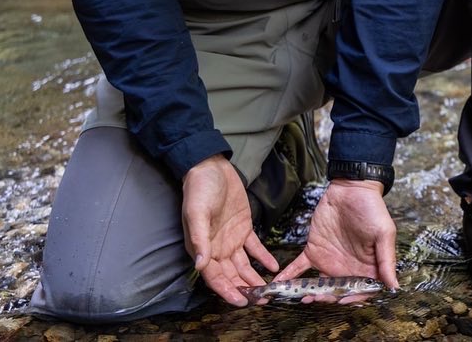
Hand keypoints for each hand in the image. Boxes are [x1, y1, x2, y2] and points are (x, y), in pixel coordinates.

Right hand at [181, 154, 278, 305]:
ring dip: (255, 278)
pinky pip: (255, 248)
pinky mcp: (243, 229)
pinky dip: (263, 258)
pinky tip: (274, 267)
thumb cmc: (199, 190)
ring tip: (270, 289)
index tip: (241, 302)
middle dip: (246, 290)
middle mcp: (217, 249)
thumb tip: (201, 265)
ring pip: (244, 266)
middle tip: (262, 300)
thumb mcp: (197, 213)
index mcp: (203, 249)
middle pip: (232, 276)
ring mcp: (231, 240)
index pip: (216, 277)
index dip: (228, 291)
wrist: (211, 168)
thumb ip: (200, 240)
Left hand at [273, 179, 398, 299]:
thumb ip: (386, 261)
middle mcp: (347, 268)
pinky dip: (289, 276)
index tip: (343, 301)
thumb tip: (393, 287)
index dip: (352, 299)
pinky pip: (300, 267)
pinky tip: (279, 284)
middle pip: (336, 291)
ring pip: (318, 284)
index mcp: (366, 267)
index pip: (360, 291)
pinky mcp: (314, 250)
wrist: (352, 188)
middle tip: (316, 299)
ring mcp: (329, 260)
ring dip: (309, 293)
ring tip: (301, 297)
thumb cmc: (373, 209)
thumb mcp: (384, 233)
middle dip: (327, 298)